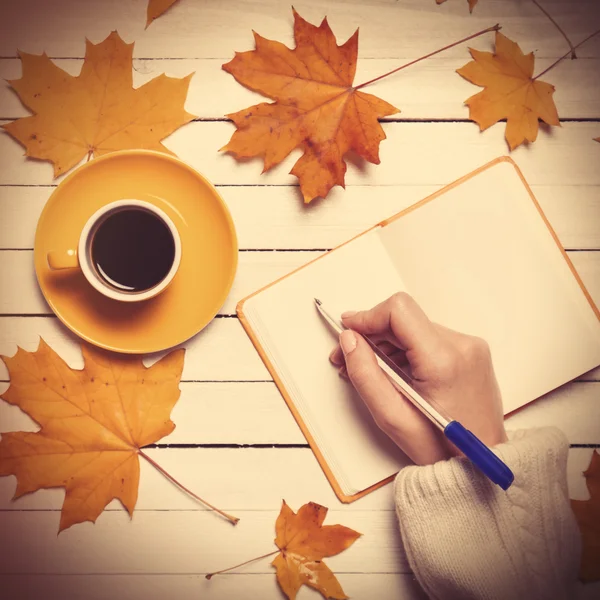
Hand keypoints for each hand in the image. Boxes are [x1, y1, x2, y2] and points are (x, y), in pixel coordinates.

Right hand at [329, 292, 506, 464]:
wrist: (480, 464)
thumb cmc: (441, 448)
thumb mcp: (391, 417)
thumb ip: (365, 374)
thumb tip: (350, 339)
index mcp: (444, 360)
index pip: (399, 311)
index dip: (367, 317)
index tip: (348, 330)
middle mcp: (462, 345)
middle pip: (404, 318)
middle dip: (372, 334)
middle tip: (349, 358)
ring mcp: (470, 347)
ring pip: (414, 327)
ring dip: (388, 343)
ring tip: (372, 371)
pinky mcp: (470, 352)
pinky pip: (428, 338)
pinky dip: (406, 349)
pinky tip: (395, 372)